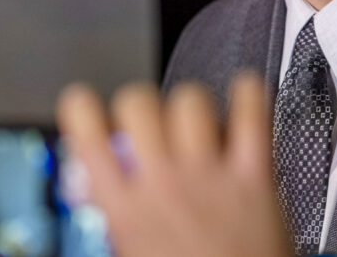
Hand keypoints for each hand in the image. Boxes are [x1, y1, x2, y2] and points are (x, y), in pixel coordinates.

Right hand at [56, 74, 291, 256]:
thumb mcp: (133, 252)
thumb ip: (119, 217)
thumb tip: (103, 186)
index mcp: (126, 212)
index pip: (89, 138)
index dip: (82, 111)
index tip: (86, 106)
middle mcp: (164, 186)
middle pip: (139, 104)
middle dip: (140, 104)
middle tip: (149, 121)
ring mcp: (208, 177)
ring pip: (191, 101)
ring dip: (191, 105)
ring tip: (197, 123)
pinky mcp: (254, 175)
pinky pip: (252, 114)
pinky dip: (250, 95)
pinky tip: (245, 96)